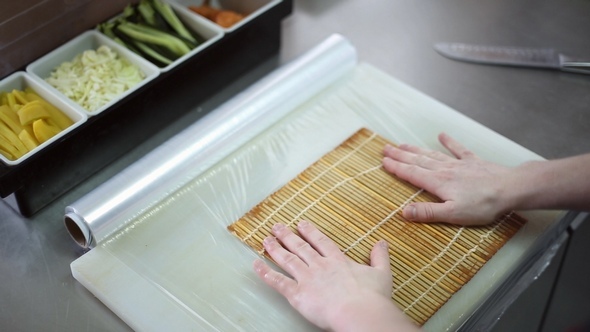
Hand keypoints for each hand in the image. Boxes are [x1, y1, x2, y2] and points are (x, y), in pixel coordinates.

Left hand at [253, 221, 418, 330]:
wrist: (359, 312)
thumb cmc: (372, 297)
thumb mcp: (381, 273)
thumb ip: (380, 257)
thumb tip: (382, 242)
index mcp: (338, 261)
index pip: (321, 242)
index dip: (310, 232)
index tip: (301, 224)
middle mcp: (320, 266)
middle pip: (300, 247)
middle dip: (287, 236)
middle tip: (276, 226)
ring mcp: (307, 278)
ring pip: (287, 260)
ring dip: (275, 249)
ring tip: (265, 240)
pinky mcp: (298, 294)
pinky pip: (278, 282)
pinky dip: (266, 273)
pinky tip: (256, 265)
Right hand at [382, 133, 514, 225]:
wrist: (510, 188)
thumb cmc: (483, 204)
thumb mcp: (453, 214)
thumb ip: (428, 212)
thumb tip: (404, 212)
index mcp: (438, 182)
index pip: (411, 173)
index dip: (396, 168)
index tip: (383, 162)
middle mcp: (444, 170)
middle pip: (417, 160)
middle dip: (400, 155)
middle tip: (385, 148)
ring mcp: (458, 164)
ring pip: (431, 154)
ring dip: (415, 149)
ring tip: (402, 144)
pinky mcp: (473, 162)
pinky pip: (458, 149)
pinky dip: (449, 142)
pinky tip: (442, 135)